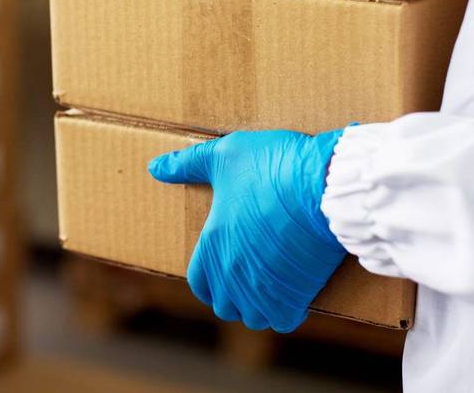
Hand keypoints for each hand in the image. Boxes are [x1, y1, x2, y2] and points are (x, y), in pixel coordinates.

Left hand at [148, 128, 346, 331]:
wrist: (320, 184)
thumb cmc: (272, 165)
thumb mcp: (224, 153)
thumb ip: (188, 163)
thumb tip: (154, 168)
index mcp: (214, 242)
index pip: (199, 282)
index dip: (209, 281)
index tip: (223, 273)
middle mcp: (233, 271)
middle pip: (225, 305)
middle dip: (234, 296)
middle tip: (250, 278)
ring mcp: (263, 286)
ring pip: (254, 317)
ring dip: (259, 307)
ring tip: (271, 288)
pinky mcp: (294, 293)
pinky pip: (283, 320)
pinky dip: (287, 312)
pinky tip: (294, 295)